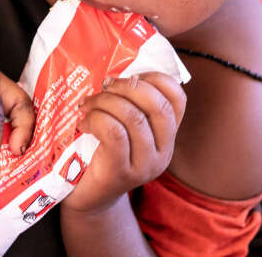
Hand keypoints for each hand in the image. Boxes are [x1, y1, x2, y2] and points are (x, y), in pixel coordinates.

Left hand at [62, 73, 186, 214]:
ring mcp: (145, 165)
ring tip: (87, 106)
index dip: (154, 77)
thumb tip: (116, 67)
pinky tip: (84, 122)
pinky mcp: (121, 174)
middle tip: (103, 87)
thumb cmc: (98, 151)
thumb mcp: (121, 125)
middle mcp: (163, 151)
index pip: (177, 97)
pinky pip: (114, 133)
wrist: (84, 195)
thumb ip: (128, 102)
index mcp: (167, 135)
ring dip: (105, 102)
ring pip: (133, 117)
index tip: (128, 75)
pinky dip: (96, 119)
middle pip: (157, 104)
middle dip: (127, 86)